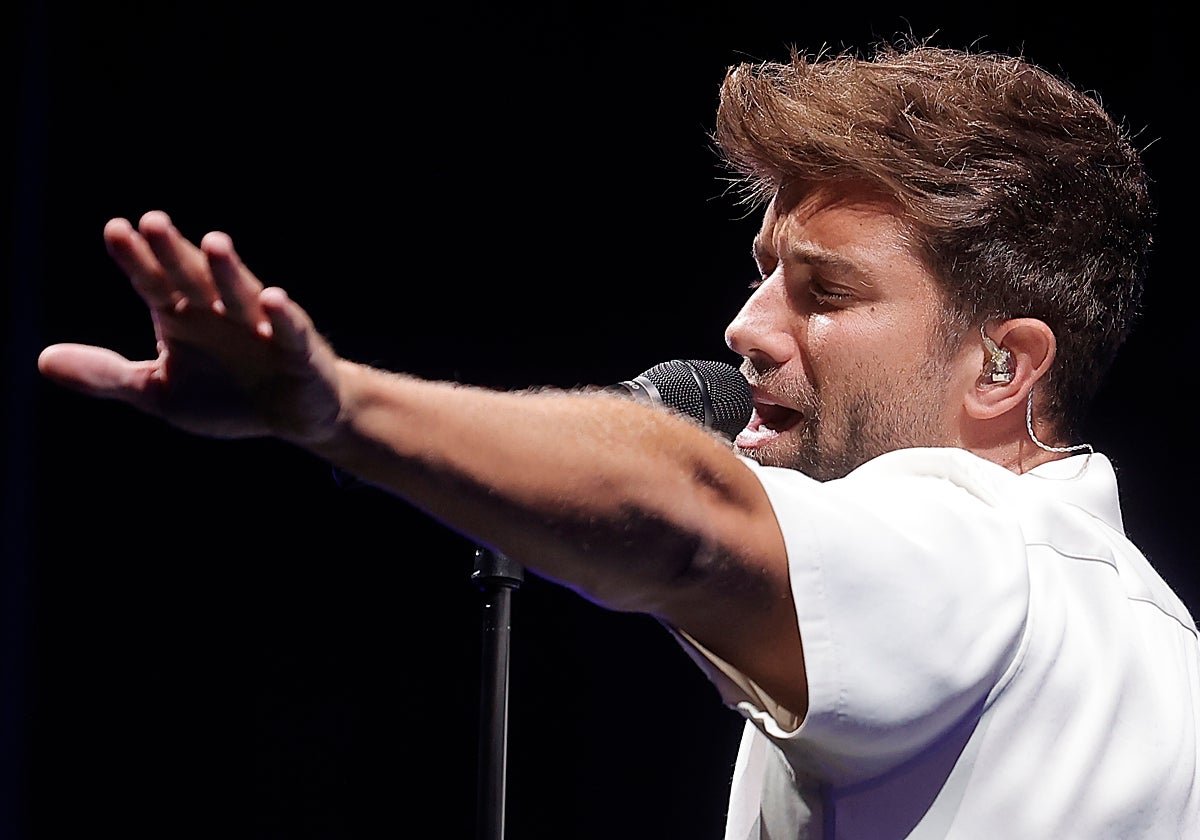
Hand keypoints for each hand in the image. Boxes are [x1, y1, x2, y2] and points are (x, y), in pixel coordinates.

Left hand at [38, 211, 342, 443]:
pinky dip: (281, 316)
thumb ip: (108, 374)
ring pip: (241, 294)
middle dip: (175, 252)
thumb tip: (42, 359)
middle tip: (153, 221)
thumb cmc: (228, 395)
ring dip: (228, 271)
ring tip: (214, 243)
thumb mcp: (159, 392)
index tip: (115, 230)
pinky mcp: (298, 350)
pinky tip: (272, 298)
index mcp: (184, 316)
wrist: (295, 414)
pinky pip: (289, 330)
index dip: (136, 258)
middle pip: (193, 278)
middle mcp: (220, 311)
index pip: (154, 282)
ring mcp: (261, 327)